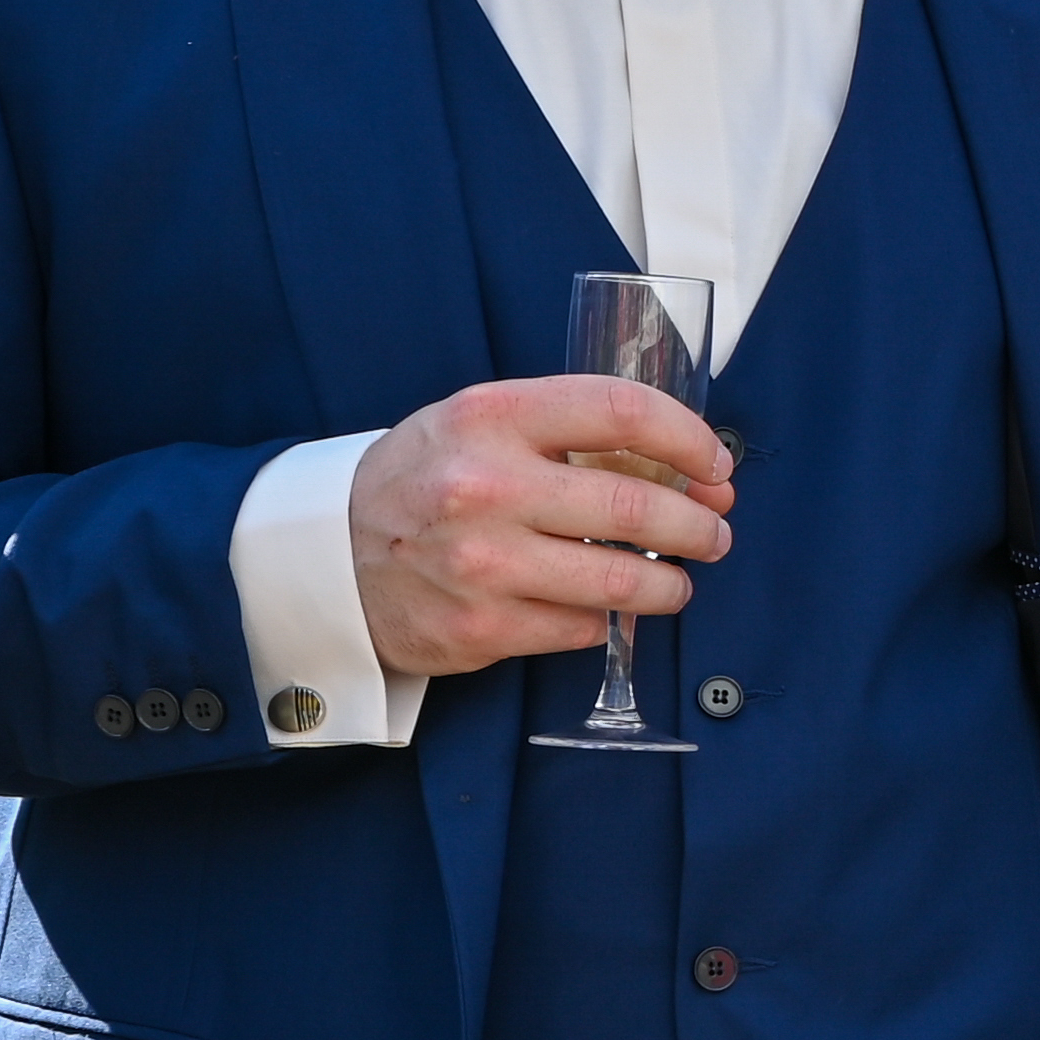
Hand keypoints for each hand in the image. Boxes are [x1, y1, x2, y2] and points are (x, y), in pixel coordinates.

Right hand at [347, 375, 732, 677]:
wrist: (326, 557)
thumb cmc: (424, 482)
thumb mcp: (478, 426)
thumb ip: (568, 434)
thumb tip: (686, 468)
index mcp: (492, 417)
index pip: (622, 411)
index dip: (688, 439)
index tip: (713, 463)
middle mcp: (486, 486)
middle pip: (636, 506)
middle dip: (698, 525)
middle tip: (713, 533)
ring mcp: (483, 563)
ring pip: (622, 579)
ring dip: (670, 584)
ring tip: (676, 580)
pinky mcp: (481, 628)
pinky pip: (583, 627)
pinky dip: (606, 618)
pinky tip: (602, 606)